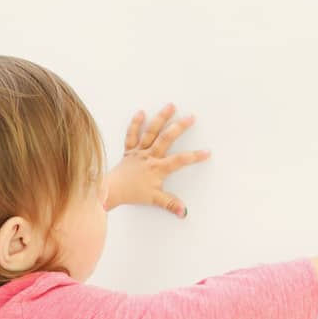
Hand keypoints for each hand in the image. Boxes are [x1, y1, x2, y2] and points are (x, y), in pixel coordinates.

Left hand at [106, 102, 210, 216]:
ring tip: (170, 106)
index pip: (179, 161)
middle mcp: (149, 156)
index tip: (207, 152)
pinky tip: (141, 112)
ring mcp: (139, 151)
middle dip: (179, 127)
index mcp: (157, 168)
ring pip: (151, 132)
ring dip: (161, 118)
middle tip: (190, 117)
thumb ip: (170, 204)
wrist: (110, 190)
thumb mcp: (154, 200)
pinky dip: (135, 123)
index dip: (194, 156)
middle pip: (166, 139)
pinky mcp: (129, 149)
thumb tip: (184, 212)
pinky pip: (131, 134)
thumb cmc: (131, 194)